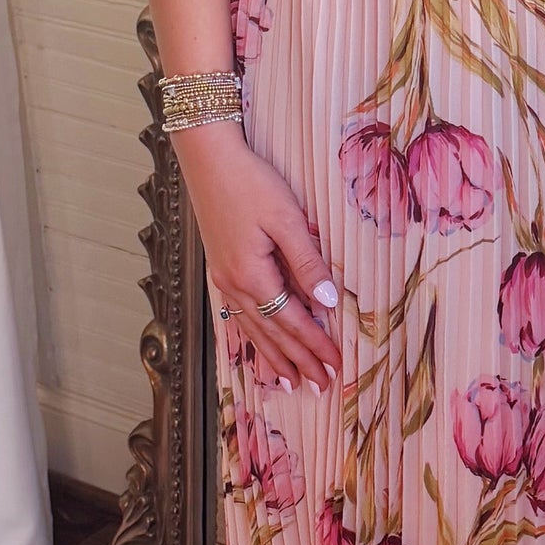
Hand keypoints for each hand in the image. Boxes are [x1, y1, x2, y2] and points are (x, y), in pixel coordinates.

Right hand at [173, 125, 340, 389]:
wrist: (208, 159)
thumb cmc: (250, 182)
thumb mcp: (286, 218)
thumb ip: (307, 261)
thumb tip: (326, 301)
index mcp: (252, 275)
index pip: (292, 320)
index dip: (315, 344)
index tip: (336, 364)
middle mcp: (233, 285)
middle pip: (271, 333)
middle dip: (298, 360)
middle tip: (320, 385)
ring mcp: (223, 279)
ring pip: (253, 329)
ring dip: (274, 357)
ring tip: (290, 382)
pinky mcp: (220, 269)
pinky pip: (239, 315)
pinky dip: (253, 337)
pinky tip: (259, 347)